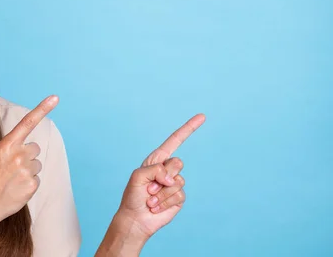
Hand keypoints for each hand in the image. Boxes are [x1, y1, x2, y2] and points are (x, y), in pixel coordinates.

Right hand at [0, 95, 58, 227]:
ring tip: (12, 180)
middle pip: (35, 148)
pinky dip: (29, 185)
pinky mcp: (32, 185)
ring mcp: (26, 170)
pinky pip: (37, 179)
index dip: (42, 108)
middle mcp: (18, 154)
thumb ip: (9, 147)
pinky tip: (16, 189)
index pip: (27, 122)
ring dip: (28, 171)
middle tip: (12, 168)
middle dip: (27, 157)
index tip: (55, 98)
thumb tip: (27, 146)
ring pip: (37, 165)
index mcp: (6, 145)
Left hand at [117, 113, 205, 239]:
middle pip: (177, 163)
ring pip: (178, 181)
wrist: (135, 218)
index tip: (202, 116)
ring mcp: (174, 184)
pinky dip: (165, 202)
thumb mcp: (138, 176)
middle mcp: (167, 170)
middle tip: (149, 188)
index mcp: (156, 160)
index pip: (175, 141)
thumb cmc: (133, 196)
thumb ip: (155, 170)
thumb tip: (173, 179)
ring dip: (161, 193)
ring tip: (150, 199)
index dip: (189, 128)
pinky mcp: (178, 197)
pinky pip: (179, 195)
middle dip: (162, 177)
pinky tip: (156, 206)